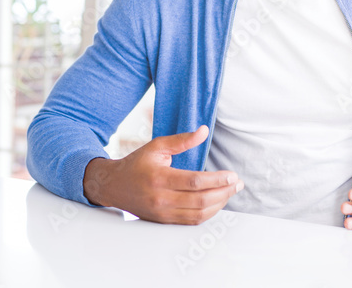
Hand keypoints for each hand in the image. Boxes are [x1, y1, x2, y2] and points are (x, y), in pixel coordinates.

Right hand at [82, 125, 243, 224]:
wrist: (114, 186)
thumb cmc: (136, 164)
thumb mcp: (156, 146)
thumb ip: (181, 140)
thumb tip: (203, 131)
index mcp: (159, 178)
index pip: (194, 182)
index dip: (217, 180)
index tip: (232, 175)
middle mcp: (161, 199)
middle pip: (200, 200)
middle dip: (224, 192)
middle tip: (237, 183)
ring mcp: (163, 212)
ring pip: (198, 214)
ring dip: (219, 204)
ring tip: (230, 192)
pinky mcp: (164, 220)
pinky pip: (191, 221)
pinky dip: (208, 213)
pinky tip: (217, 202)